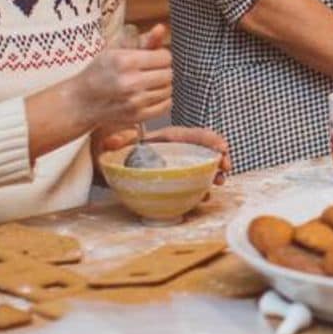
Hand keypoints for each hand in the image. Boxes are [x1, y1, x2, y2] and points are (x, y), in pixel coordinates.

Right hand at [71, 23, 172, 129]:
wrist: (81, 101)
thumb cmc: (99, 72)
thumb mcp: (116, 51)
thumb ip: (144, 41)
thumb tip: (161, 28)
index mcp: (125, 62)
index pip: (165, 57)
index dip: (161, 56)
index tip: (153, 58)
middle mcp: (131, 82)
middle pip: (168, 74)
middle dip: (163, 70)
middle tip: (151, 71)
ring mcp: (134, 102)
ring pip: (168, 89)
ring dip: (163, 85)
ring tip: (149, 83)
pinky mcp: (137, 116)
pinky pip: (166, 106)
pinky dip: (163, 100)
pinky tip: (151, 95)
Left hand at [99, 125, 231, 181]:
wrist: (106, 165)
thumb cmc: (113, 151)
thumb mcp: (114, 143)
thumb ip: (115, 141)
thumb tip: (110, 141)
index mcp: (164, 140)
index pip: (189, 136)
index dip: (208, 139)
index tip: (222, 147)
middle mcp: (173, 153)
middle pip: (201, 152)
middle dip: (218, 158)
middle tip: (226, 169)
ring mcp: (174, 168)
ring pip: (200, 169)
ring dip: (213, 174)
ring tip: (219, 182)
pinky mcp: (172, 184)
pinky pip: (190, 186)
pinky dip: (200, 190)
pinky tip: (204, 197)